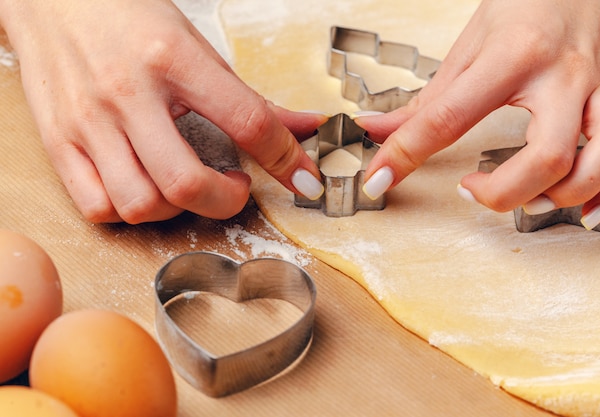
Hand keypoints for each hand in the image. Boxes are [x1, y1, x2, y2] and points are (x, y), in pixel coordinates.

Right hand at [0, 0, 324, 222]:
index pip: (247, 121)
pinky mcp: (58, 142)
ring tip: (187, 185)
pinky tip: (146, 188)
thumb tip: (305, 127)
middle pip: (186, 182)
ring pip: (140, 204)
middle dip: (227, 201)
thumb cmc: (129, 18)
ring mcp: (87, 122)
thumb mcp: (198, 46)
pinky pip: (97, 206)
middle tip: (236, 188)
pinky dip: (130, 211)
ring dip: (177, 209)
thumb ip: (252, 98)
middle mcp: (127, 93)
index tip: (302, 180)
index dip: (286, 159)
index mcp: (173, 58)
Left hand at [356, 0, 599, 229]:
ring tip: (528, 200)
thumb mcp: (469, 47)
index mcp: (512, 57)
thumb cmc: (528, 6)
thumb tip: (376, 129)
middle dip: (502, 193)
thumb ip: (425, 100)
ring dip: (561, 196)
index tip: (379, 181)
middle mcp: (563, 76)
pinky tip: (584, 206)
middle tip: (471, 190)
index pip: (447, 118)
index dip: (404, 156)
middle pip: (546, 157)